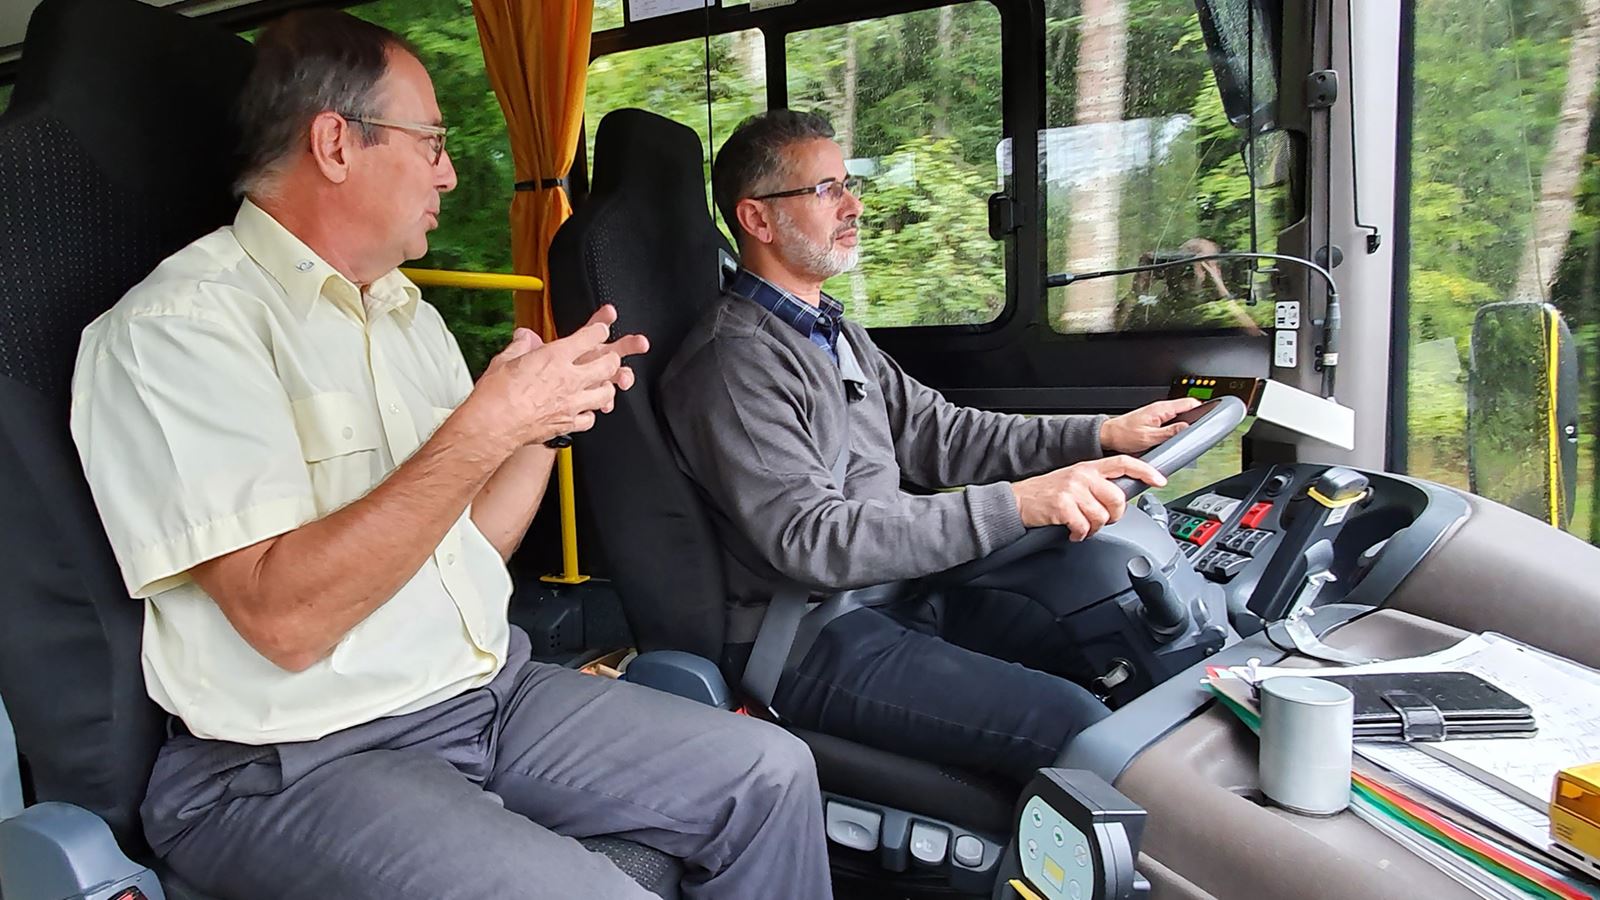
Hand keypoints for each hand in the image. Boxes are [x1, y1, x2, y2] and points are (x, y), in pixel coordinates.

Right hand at [464, 306, 648, 450]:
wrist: (493, 425)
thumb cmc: (496, 394)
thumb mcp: (505, 360)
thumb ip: (519, 346)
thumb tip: (523, 337)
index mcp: (555, 357)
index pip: (590, 336)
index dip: (600, 329)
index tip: (602, 328)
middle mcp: (569, 378)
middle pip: (607, 363)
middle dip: (613, 358)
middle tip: (611, 357)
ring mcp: (572, 402)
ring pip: (606, 392)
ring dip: (607, 387)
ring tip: (604, 385)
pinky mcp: (568, 423)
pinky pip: (590, 418)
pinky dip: (591, 414)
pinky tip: (586, 411)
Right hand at [1010, 456, 1166, 540]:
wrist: (1017, 501)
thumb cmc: (1047, 493)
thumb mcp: (1074, 480)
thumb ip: (1097, 484)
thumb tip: (1120, 498)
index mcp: (1088, 467)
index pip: (1124, 462)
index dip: (1145, 471)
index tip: (1160, 480)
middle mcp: (1082, 475)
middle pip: (1117, 498)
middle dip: (1114, 515)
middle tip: (1102, 520)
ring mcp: (1072, 490)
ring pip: (1102, 517)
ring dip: (1094, 528)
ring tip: (1082, 527)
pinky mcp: (1062, 506)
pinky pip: (1084, 527)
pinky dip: (1080, 535)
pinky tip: (1072, 532)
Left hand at [1099, 397, 1203, 453]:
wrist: (1108, 435)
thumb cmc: (1124, 435)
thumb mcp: (1149, 437)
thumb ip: (1169, 432)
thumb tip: (1186, 428)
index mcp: (1161, 409)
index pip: (1189, 403)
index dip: (1203, 408)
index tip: (1212, 415)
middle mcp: (1160, 409)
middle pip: (1186, 409)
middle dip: (1196, 417)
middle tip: (1203, 428)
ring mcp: (1158, 414)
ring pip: (1179, 415)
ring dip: (1186, 423)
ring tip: (1191, 433)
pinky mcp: (1155, 420)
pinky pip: (1171, 420)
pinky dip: (1177, 426)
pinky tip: (1177, 435)